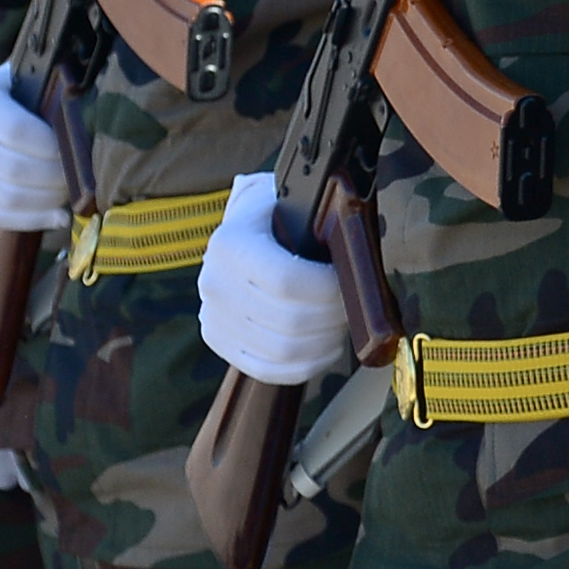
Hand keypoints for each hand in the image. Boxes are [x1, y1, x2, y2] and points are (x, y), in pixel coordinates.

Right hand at [0, 64, 69, 231]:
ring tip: (68, 195)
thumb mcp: (33, 81)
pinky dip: (31, 220)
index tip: (76, 153)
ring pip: (5, 198)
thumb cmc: (19, 91)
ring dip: (46, 202)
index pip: (16, 131)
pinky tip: (57, 217)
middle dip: (54, 179)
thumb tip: (82, 136)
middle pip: (12, 169)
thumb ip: (53, 100)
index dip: (51, 148)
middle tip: (78, 179)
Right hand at [194, 173, 352, 385]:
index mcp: (231, 243)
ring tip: (343, 324)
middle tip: (355, 305)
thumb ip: (322, 219)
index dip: (327, 288)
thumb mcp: (297, 199)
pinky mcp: (219, 341)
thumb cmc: (282, 210)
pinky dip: (306, 366)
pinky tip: (326, 348)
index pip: (286, 280)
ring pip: (282, 350)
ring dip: (325, 342)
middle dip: (334, 316)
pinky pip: (267, 370)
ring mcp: (213, 316)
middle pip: (289, 321)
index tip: (349, 279)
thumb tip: (355, 248)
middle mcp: (214, 282)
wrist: (247, 225)